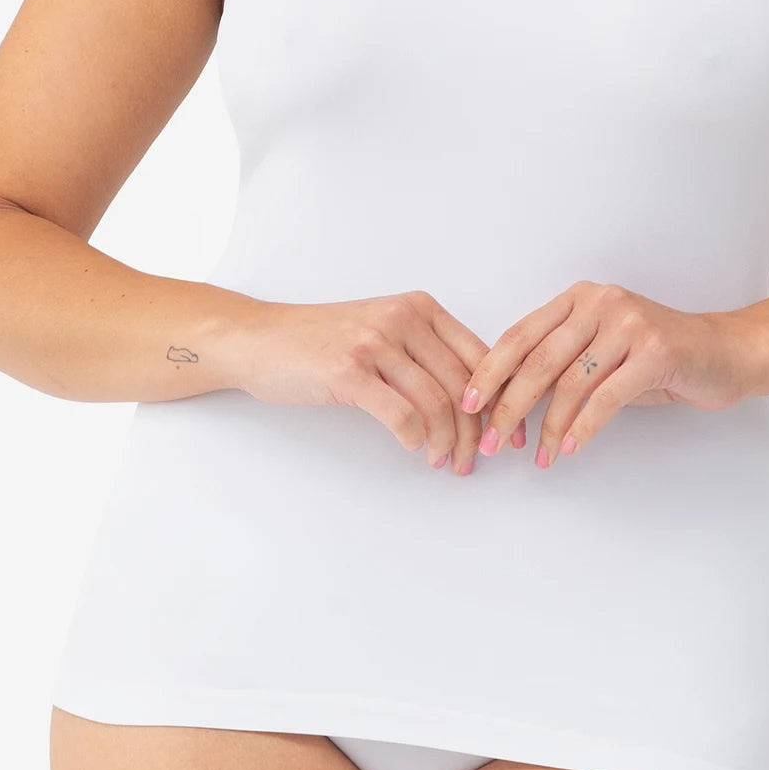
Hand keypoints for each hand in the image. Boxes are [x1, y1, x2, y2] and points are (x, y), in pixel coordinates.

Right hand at [234, 291, 491, 472]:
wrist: (260, 339)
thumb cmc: (320, 341)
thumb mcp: (382, 331)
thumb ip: (424, 353)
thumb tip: (472, 400)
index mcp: (419, 307)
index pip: (479, 357)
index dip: (500, 399)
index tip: (508, 432)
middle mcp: (402, 318)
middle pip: (462, 384)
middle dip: (474, 431)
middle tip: (472, 459)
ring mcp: (375, 342)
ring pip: (436, 401)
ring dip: (446, 441)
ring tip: (444, 462)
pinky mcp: (350, 371)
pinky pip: (400, 413)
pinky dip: (415, 437)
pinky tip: (414, 448)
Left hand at [460, 281, 761, 467]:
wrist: (726, 351)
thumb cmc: (658, 356)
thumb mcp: (603, 351)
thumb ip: (562, 364)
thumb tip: (509, 403)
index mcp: (579, 298)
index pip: (521, 335)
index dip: (490, 371)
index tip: (469, 404)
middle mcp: (600, 302)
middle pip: (539, 360)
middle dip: (510, 406)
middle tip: (492, 442)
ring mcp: (629, 324)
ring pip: (570, 382)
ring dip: (550, 427)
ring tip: (540, 456)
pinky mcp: (655, 351)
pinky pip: (606, 397)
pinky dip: (584, 428)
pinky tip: (572, 448)